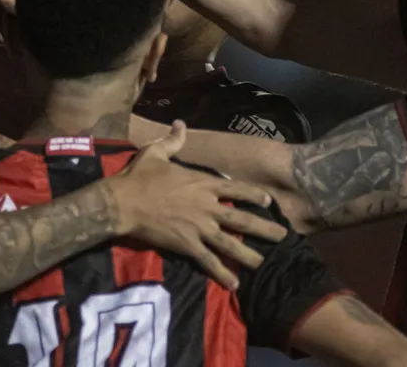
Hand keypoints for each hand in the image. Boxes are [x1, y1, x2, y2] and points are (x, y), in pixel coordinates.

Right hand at [106, 121, 288, 289]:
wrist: (123, 202)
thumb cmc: (139, 176)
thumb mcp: (157, 152)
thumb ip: (173, 140)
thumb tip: (180, 123)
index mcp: (202, 183)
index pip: (236, 189)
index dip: (254, 195)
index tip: (268, 202)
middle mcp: (206, 206)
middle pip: (242, 219)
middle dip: (264, 228)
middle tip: (283, 237)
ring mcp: (199, 227)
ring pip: (230, 243)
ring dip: (248, 255)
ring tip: (264, 264)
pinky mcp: (187, 245)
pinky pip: (209, 261)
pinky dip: (222, 273)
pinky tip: (235, 284)